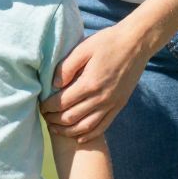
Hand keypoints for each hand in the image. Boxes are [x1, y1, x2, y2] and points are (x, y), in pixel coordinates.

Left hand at [42, 21, 151, 139]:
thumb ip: (67, 67)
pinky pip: (103, 127)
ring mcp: (112, 104)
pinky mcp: (119, 105)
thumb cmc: (108, 42)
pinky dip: (89, 134)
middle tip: (45, 116)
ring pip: (86, 127)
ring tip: (56, 128)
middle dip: (54, 119)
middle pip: (71, 117)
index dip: (48, 107)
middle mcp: (101, 98)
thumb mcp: (84, 48)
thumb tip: (54, 85)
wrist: (137, 43)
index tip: (41, 105)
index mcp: (89, 83)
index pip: (62, 102)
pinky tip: (78, 137)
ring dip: (68, 131)